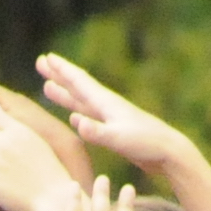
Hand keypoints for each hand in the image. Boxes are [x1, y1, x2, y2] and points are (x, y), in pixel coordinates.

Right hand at [38, 53, 186, 172]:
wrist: (169, 153)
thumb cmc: (146, 145)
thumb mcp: (119, 139)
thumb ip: (97, 131)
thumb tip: (75, 120)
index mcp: (106, 103)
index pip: (79, 82)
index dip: (61, 70)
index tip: (46, 57)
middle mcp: (107, 106)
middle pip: (77, 86)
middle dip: (59, 75)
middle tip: (40, 62)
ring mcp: (110, 118)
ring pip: (81, 102)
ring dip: (64, 94)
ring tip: (48, 86)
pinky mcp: (115, 131)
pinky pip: (90, 118)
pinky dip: (79, 114)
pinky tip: (74, 117)